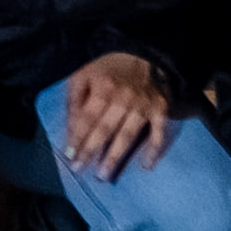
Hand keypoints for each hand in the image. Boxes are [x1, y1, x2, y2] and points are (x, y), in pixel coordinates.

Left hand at [53, 49, 176, 182]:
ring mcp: (143, 105)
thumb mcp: (84, 76)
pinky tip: (146, 165)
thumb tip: (70, 129)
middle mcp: (123, 97)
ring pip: (127, 135)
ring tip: (104, 174)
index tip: (69, 156)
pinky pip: (158, 133)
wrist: (145, 56)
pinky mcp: (161, 110)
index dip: (77, 138)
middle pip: (105, 129)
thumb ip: (75, 100)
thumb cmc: (109, 70)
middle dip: (91, 151)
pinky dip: (154, 150)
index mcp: (102, 87)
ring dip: (115, 156)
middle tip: (81, 170)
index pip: (86, 118)